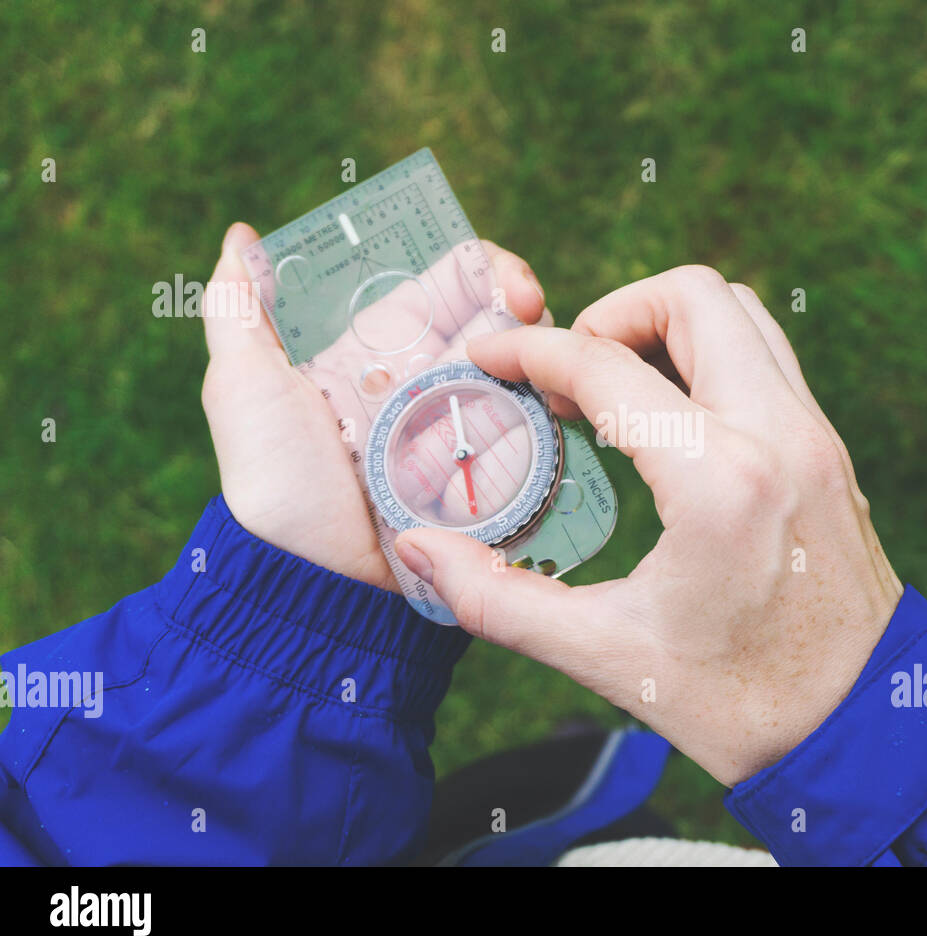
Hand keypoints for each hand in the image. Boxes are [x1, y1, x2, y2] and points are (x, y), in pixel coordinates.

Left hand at [200, 222, 548, 589]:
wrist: (310, 578)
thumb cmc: (272, 480)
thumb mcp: (241, 385)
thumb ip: (237, 309)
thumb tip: (241, 236)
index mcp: (376, 357)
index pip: (440, 290)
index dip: (477, 267)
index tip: (498, 271)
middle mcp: (425, 389)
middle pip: (493, 324)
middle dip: (518, 299)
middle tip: (531, 303)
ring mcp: (462, 436)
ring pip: (520, 376)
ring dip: (540, 352)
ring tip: (546, 344)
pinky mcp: (487, 482)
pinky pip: (530, 438)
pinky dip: (547, 413)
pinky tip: (557, 394)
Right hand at [395, 266, 903, 784]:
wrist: (864, 732)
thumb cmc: (743, 705)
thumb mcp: (609, 656)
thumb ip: (499, 601)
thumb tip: (421, 554)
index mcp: (719, 480)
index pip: (605, 365)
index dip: (530, 349)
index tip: (489, 356)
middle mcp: (779, 435)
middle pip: (694, 296)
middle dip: (612, 312)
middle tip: (567, 373)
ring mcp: (815, 437)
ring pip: (742, 315)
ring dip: (669, 326)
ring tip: (614, 388)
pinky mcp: (830, 453)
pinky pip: (767, 361)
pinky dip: (710, 358)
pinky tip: (667, 421)